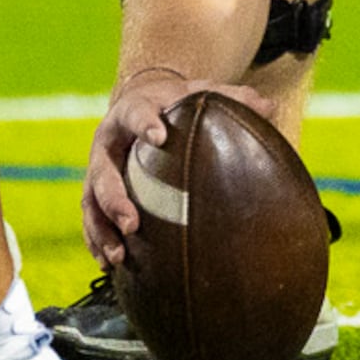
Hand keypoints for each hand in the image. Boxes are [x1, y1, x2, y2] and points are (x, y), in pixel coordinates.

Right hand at [83, 74, 268, 263]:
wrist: (138, 107)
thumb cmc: (172, 104)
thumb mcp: (196, 93)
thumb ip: (229, 96)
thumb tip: (268, 107)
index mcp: (131, 111)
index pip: (136, 115)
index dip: (145, 124)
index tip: (159, 136)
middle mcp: (107, 142)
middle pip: (103, 171)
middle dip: (115, 199)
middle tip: (132, 223)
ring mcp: (98, 170)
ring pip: (91, 202)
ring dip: (103, 230)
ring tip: (119, 256)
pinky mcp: (95, 193)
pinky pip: (91, 220)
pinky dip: (98, 242)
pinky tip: (111, 265)